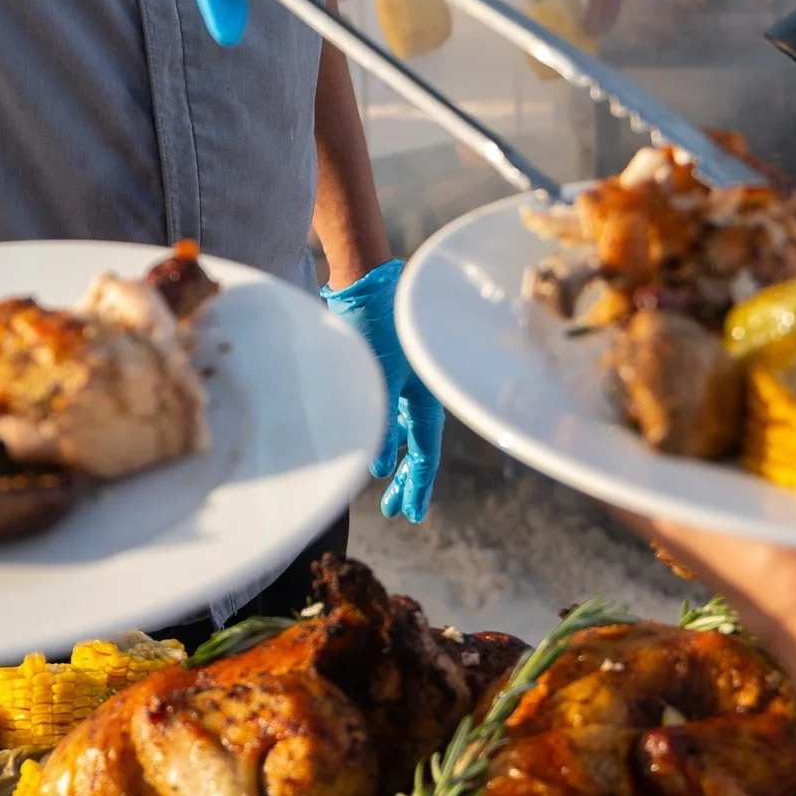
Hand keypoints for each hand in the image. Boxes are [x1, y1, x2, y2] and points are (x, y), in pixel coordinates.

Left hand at [320, 258, 445, 521]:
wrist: (369, 280)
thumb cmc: (378, 326)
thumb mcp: (381, 378)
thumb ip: (383, 423)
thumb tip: (380, 467)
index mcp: (426, 397)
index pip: (424, 452)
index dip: (418, 486)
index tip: (411, 515)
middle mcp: (420, 392)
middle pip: (418, 446)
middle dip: (410, 480)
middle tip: (398, 511)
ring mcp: (406, 381)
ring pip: (406, 431)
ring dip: (397, 460)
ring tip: (386, 489)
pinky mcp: (389, 369)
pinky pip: (395, 414)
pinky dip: (390, 436)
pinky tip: (380, 449)